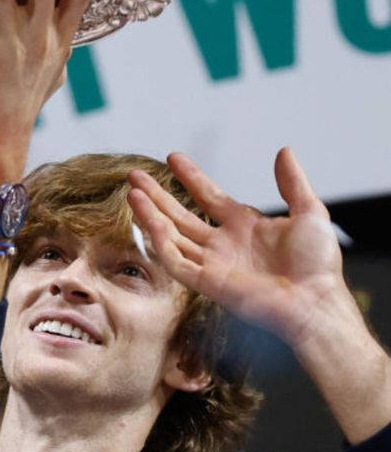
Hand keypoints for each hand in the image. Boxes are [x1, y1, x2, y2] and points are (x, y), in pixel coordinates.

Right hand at [128, 147, 344, 349]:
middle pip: (181, 216)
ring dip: (151, 215)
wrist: (316, 300)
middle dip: (157, 196)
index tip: (173, 158)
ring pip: (172, 237)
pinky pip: (176, 261)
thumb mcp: (310, 212)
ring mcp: (213, 264)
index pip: (209, 197)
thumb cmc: (318, 265)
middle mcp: (224, 245)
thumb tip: (284, 151)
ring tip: (133, 192)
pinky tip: (149, 220)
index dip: (191, 178)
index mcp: (245, 226)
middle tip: (135, 176)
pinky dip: (160, 242)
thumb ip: (293, 184)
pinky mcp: (208, 283)